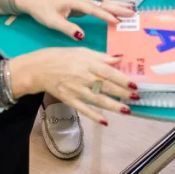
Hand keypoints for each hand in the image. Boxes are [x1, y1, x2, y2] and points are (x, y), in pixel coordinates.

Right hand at [9, 48, 136, 124]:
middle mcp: (84, 77)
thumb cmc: (61, 56)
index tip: (134, 85)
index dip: (122, 79)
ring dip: (113, 106)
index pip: (108, 72)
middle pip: (106, 86)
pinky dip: (94, 116)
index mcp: (88, 63)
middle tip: (136, 98)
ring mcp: (76, 90)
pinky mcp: (70, 100)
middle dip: (122, 93)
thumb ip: (101, 56)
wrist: (38, 69)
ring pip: (98, 100)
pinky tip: (105, 122)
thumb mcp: (82, 51)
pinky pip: (84, 109)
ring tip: (127, 110)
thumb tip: (119, 59)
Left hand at [13, 0, 135, 40]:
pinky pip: (99, 6)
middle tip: (134, 13)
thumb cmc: (42, 10)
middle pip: (103, 3)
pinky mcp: (82, 4)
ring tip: (132, 9)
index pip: (95, 9)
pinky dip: (110, 8)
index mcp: (76, 2)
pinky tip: (117, 10)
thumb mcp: (53, 21)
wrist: (33, 0)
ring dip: (117, 6)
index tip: (119, 21)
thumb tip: (82, 36)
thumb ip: (68, 28)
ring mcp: (83, 0)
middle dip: (119, 8)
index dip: (107, 15)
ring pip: (103, 3)